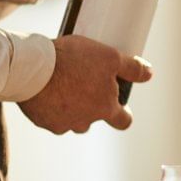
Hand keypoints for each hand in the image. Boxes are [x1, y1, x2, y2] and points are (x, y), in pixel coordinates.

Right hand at [17, 36, 150, 133]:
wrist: (32, 68)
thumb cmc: (72, 61)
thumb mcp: (109, 57)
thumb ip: (131, 68)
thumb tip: (148, 74)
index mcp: (104, 109)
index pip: (123, 121)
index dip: (123, 113)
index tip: (119, 104)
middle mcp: (85, 122)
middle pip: (94, 117)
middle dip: (93, 105)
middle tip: (84, 87)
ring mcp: (62, 124)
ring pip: (72, 118)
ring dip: (70, 105)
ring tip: (63, 84)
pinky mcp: (42, 121)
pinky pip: (50, 115)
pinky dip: (51, 105)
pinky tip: (47, 88)